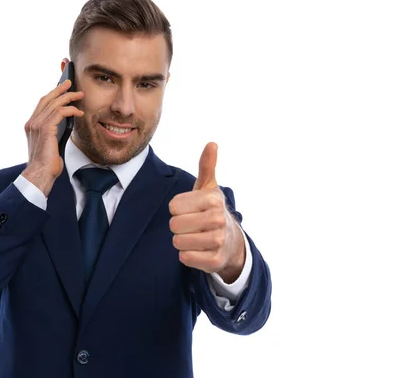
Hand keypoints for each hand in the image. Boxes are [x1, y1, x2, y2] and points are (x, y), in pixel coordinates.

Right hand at [22, 79, 84, 195]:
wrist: (40, 174)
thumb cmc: (46, 164)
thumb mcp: (50, 144)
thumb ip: (54, 132)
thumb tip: (65, 124)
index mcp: (31, 125)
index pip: (42, 104)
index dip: (52, 94)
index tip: (61, 88)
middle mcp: (32, 123)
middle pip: (47, 99)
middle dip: (59, 89)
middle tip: (70, 83)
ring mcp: (37, 125)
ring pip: (54, 103)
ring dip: (69, 97)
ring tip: (79, 95)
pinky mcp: (45, 129)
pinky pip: (60, 112)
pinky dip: (70, 110)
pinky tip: (78, 112)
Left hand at [169, 142, 244, 282]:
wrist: (230, 242)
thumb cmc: (211, 210)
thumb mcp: (208, 188)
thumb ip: (206, 166)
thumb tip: (212, 143)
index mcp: (213, 199)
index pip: (173, 207)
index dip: (177, 210)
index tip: (190, 210)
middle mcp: (218, 218)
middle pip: (174, 225)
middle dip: (178, 226)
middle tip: (192, 225)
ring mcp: (218, 240)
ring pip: (178, 242)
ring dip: (182, 241)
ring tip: (195, 237)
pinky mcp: (215, 260)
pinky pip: (185, 258)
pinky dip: (187, 256)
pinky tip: (199, 250)